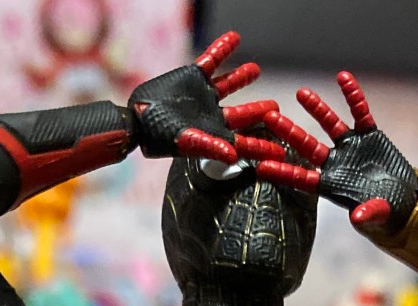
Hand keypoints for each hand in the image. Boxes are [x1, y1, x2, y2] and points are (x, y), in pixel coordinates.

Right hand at [128, 31, 275, 162]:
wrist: (137, 117)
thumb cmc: (158, 136)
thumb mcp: (186, 142)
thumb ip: (210, 147)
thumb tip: (233, 155)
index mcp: (215, 135)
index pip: (244, 142)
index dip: (262, 146)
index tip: (281, 150)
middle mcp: (212, 115)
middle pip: (242, 114)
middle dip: (258, 111)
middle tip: (276, 108)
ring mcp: (204, 95)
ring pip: (229, 84)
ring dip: (242, 76)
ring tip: (256, 69)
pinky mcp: (193, 76)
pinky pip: (211, 60)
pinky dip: (222, 48)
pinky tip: (234, 38)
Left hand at [257, 73, 417, 234]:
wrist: (403, 198)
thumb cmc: (384, 212)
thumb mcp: (377, 215)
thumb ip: (368, 214)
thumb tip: (358, 218)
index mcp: (331, 184)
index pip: (303, 178)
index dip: (284, 173)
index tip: (262, 167)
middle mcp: (336, 162)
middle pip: (308, 146)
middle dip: (290, 133)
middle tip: (271, 118)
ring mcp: (351, 146)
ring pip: (330, 124)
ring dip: (317, 109)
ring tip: (301, 93)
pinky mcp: (369, 134)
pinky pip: (360, 112)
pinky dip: (353, 96)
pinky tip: (344, 78)